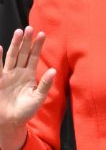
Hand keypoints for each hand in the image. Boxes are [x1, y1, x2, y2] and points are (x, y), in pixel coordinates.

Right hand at [0, 28, 55, 149]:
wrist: (10, 121)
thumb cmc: (26, 111)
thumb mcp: (38, 98)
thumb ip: (45, 84)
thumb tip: (54, 70)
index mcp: (29, 75)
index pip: (34, 57)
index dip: (38, 46)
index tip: (43, 34)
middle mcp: (18, 72)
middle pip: (22, 53)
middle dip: (26, 41)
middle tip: (30, 28)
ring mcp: (7, 75)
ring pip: (12, 56)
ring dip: (14, 44)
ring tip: (19, 32)